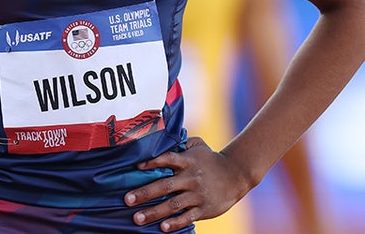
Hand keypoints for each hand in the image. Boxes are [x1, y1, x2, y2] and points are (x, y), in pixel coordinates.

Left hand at [123, 137, 250, 231]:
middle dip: (145, 193)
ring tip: (137, 218)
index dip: (152, 162)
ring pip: (173, 204)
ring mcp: (198, 194)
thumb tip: (161, 138)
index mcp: (188, 161)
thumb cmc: (211, 159)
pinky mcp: (204, 208)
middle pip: (165, 185)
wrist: (236, 175)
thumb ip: (181, 142)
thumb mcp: (198, 146)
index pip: (167, 159)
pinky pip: (188, 217)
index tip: (136, 166)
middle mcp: (191, 177)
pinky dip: (175, 222)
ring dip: (154, 212)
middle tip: (127, 199)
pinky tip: (162, 227)